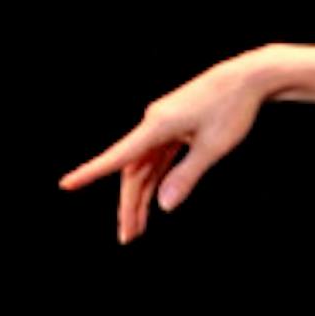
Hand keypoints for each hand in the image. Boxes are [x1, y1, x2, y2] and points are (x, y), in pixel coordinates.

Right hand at [59, 49, 271, 242]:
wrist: (247, 78)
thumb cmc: (232, 110)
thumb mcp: (212, 148)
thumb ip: (186, 177)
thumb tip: (164, 206)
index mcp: (157, 126)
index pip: (118, 156)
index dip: (91, 172)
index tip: (66, 184)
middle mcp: (153, 124)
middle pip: (132, 171)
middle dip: (129, 205)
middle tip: (127, 237)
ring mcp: (162, 126)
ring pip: (143, 167)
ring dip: (141, 197)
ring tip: (138, 229)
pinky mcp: (173, 127)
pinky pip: (156, 159)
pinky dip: (154, 181)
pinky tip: (152, 202)